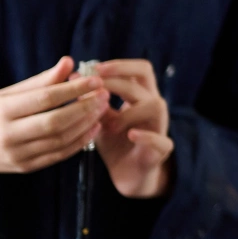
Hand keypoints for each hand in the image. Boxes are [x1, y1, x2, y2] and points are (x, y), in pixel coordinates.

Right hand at [0, 57, 107, 172]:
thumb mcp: (12, 93)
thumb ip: (42, 80)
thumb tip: (69, 61)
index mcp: (3, 110)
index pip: (45, 98)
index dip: (73, 89)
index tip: (96, 80)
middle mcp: (7, 134)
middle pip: (55, 121)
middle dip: (85, 107)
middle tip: (105, 95)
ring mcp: (15, 154)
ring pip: (60, 140)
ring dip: (87, 124)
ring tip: (103, 108)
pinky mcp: (24, 167)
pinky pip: (58, 155)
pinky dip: (80, 142)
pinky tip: (94, 127)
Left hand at [95, 59, 173, 198]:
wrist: (128, 173)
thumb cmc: (116, 142)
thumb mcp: (101, 120)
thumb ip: (93, 102)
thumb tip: (75, 79)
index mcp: (141, 95)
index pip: (139, 69)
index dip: (119, 65)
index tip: (94, 69)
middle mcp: (153, 105)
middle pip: (146, 79)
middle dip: (118, 79)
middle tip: (96, 86)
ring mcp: (160, 125)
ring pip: (154, 105)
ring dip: (127, 111)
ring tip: (108, 125)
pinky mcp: (162, 148)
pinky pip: (160, 139)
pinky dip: (145, 136)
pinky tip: (130, 135)